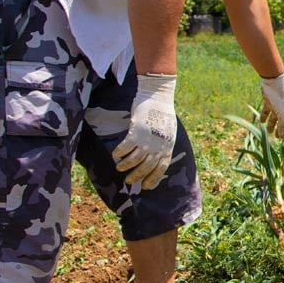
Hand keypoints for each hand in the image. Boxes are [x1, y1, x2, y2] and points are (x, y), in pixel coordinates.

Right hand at [113, 74, 177, 188]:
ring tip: (119, 168)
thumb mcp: (168, 131)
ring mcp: (147, 140)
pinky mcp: (136, 132)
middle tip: (128, 181)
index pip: (160, 169)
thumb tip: (155, 154)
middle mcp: (158, 146)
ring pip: (134, 160)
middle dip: (136, 176)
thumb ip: (162, 143)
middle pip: (146, 167)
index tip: (145, 186)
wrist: (158, 96)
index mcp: (167, 147)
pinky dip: (119, 153)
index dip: (152, 179)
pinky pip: (125, 148)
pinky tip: (115, 155)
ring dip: (125, 166)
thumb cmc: (162, 112)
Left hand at [260, 72, 283, 138]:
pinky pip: (266, 111)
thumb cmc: (281, 98)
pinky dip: (264, 116)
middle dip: (280, 129)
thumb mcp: (282, 114)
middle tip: (276, 137)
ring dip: (271, 124)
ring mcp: (276, 106)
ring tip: (268, 131)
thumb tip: (283, 137)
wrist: (273, 83)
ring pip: (274, 117)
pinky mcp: (269, 102)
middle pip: (282, 122)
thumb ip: (283, 126)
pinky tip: (261, 121)